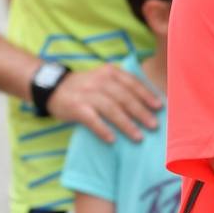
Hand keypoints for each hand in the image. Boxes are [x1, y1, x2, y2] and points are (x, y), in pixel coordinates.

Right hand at [45, 63, 162, 143]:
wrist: (53, 87)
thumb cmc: (86, 86)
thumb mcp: (104, 78)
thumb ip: (122, 86)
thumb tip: (149, 104)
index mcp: (110, 72)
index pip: (132, 83)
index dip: (147, 95)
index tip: (160, 107)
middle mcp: (99, 81)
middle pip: (124, 97)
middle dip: (141, 112)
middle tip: (154, 125)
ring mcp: (87, 94)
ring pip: (111, 109)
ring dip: (126, 124)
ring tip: (138, 137)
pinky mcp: (76, 107)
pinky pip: (92, 120)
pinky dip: (103, 129)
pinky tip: (112, 140)